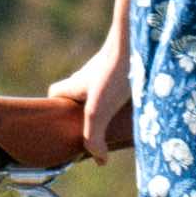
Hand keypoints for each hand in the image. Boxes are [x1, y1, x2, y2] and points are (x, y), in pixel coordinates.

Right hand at [48, 38, 130, 165]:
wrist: (140, 37)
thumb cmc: (114, 71)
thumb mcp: (98, 110)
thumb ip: (93, 137)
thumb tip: (98, 159)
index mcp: (75, 83)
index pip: (55, 94)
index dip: (55, 109)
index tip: (64, 128)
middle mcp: (89, 75)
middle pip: (80, 95)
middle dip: (86, 113)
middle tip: (98, 132)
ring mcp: (109, 68)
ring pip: (103, 90)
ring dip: (110, 107)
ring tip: (122, 124)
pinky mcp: (128, 65)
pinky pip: (122, 84)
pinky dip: (126, 97)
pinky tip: (140, 108)